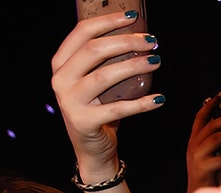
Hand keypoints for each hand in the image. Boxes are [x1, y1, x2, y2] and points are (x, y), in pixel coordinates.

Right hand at [50, 11, 162, 173]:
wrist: (91, 148)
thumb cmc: (98, 108)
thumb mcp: (95, 81)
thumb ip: (105, 61)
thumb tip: (139, 36)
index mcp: (61, 64)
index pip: (81, 32)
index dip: (107, 21)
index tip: (132, 17)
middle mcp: (61, 80)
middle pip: (94, 50)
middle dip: (126, 42)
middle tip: (151, 42)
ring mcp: (69, 101)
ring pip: (105, 76)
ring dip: (135, 66)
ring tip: (156, 61)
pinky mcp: (84, 122)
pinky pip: (118, 109)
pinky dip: (142, 104)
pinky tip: (159, 99)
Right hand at [186, 93, 220, 191]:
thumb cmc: (208, 175)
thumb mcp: (211, 154)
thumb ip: (218, 143)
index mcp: (194, 141)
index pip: (200, 118)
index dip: (209, 105)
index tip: (219, 95)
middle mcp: (193, 146)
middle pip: (208, 126)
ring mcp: (196, 157)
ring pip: (213, 138)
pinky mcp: (202, 168)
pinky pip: (218, 158)